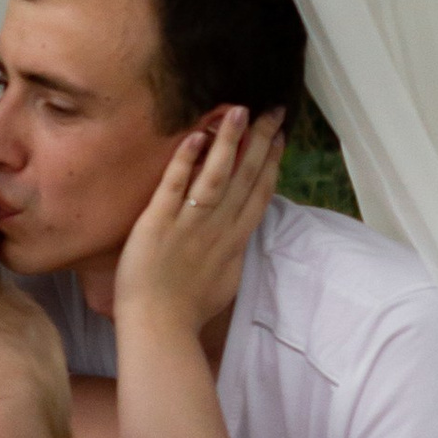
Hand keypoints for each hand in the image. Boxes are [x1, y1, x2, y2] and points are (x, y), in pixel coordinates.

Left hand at [114, 107, 283, 338]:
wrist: (160, 328)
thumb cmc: (187, 312)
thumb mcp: (224, 281)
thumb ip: (233, 254)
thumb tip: (240, 239)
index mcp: (235, 240)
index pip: (259, 192)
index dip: (271, 161)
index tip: (279, 135)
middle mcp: (218, 227)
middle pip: (246, 176)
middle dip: (260, 140)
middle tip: (271, 109)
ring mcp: (189, 223)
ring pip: (216, 175)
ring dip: (228, 140)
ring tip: (238, 109)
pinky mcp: (159, 223)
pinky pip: (175, 186)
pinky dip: (185, 160)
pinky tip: (196, 136)